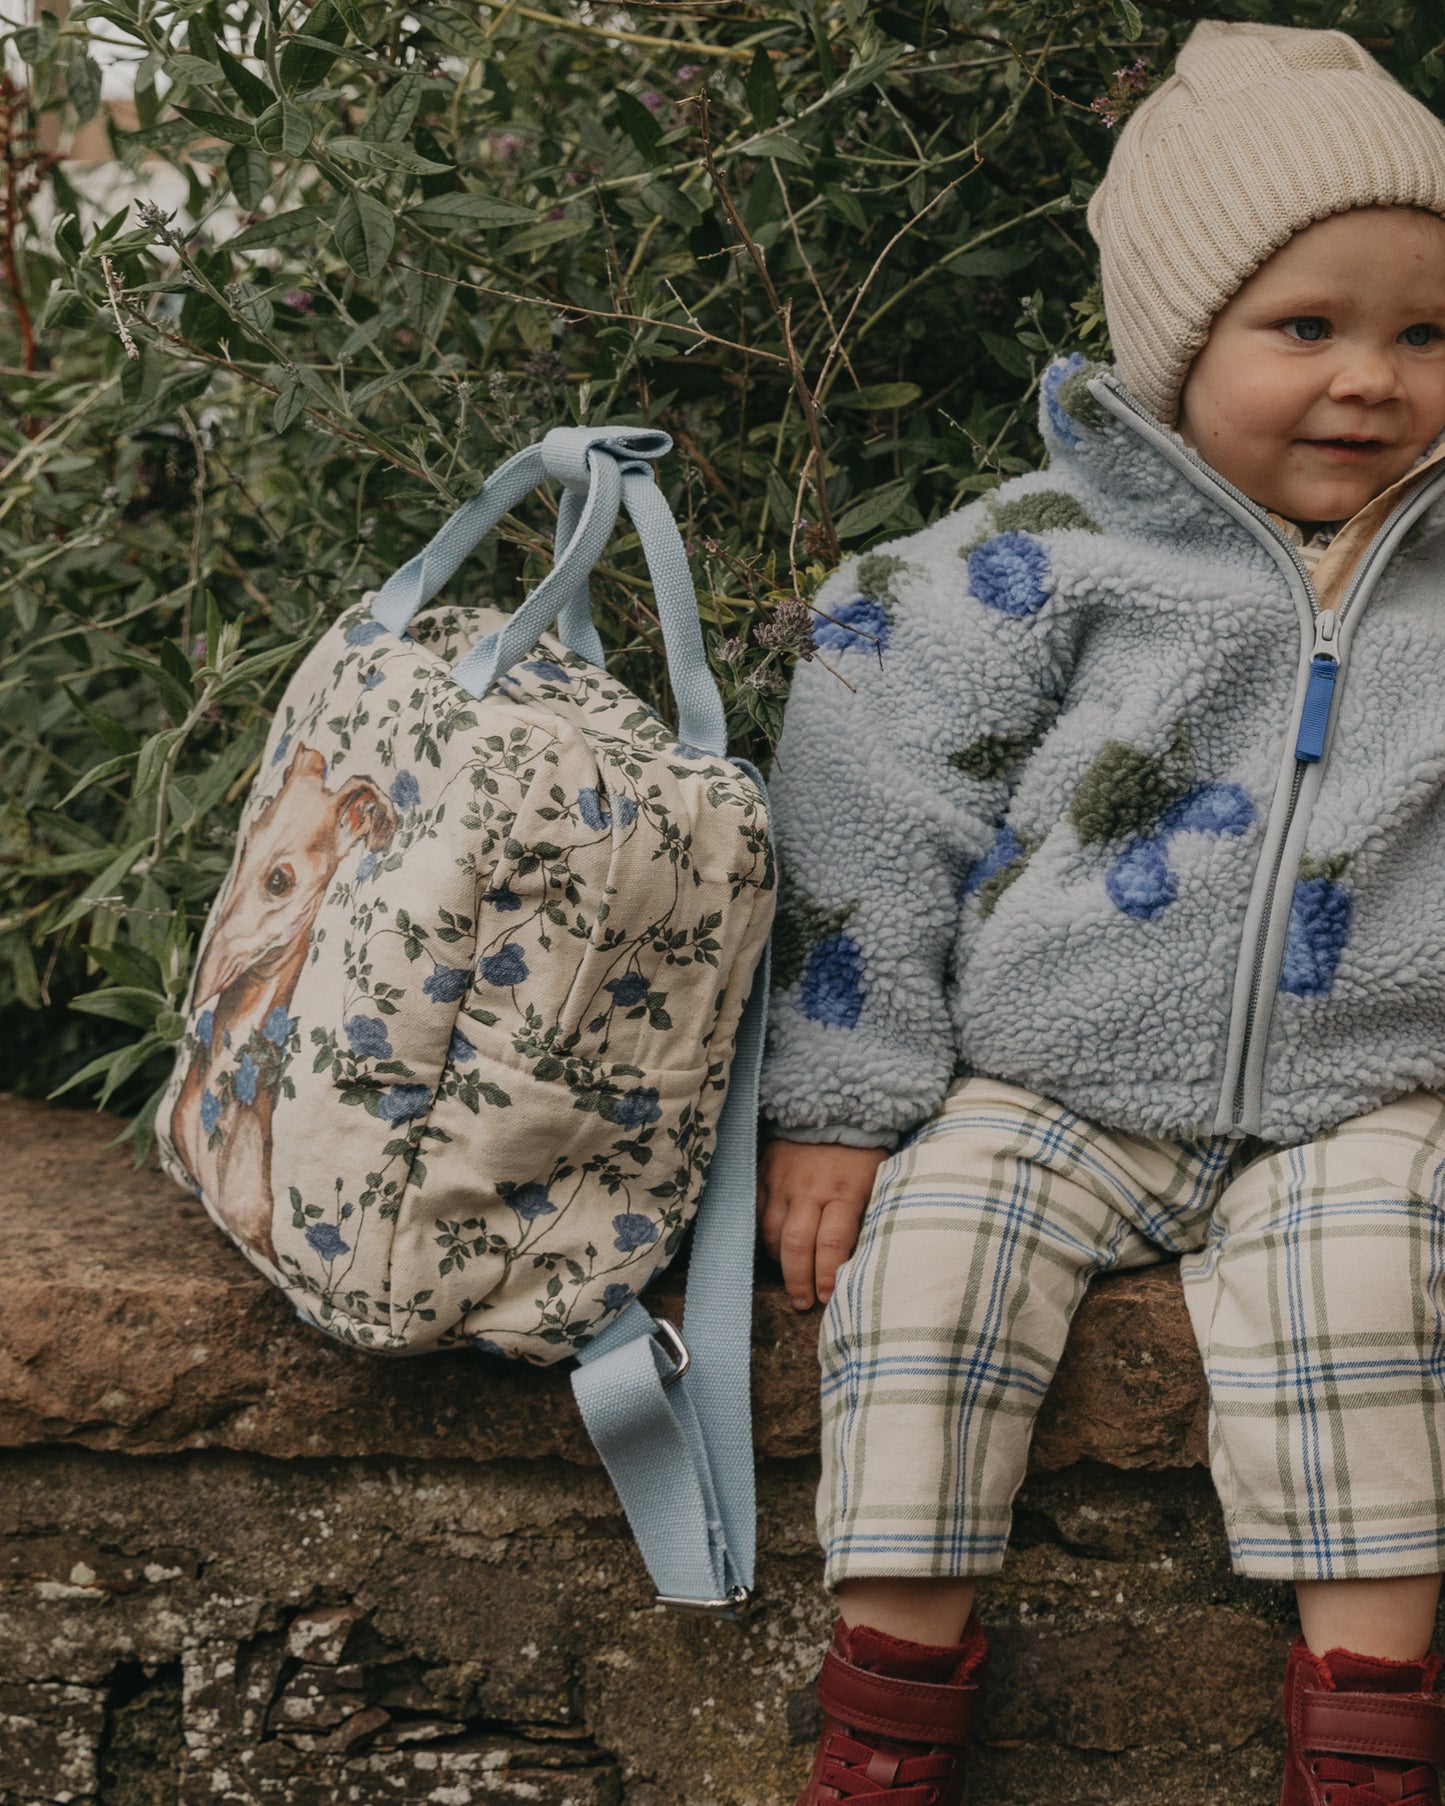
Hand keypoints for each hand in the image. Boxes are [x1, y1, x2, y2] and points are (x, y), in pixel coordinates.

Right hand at [757, 1138, 891, 1310]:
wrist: (835, 1103)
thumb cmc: (862, 1150)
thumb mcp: (877, 1180)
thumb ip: (863, 1216)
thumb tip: (856, 1259)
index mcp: (845, 1191)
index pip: (831, 1244)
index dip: (826, 1275)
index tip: (827, 1297)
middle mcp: (810, 1189)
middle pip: (796, 1245)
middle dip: (798, 1281)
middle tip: (803, 1302)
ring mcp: (783, 1180)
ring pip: (771, 1233)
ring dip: (779, 1260)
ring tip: (790, 1274)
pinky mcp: (765, 1171)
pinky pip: (756, 1212)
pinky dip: (762, 1233)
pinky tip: (772, 1245)